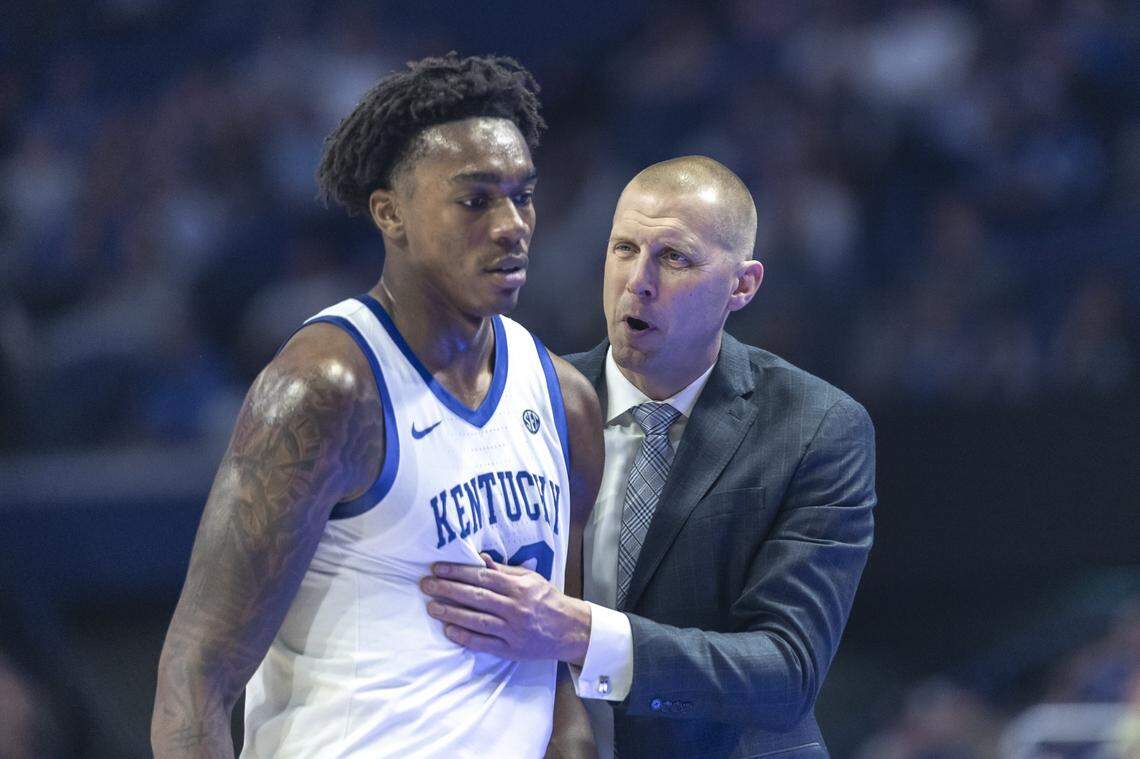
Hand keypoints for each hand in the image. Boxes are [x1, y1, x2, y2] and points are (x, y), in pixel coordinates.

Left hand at [420, 553, 591, 664]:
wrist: (570, 630)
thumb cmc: (548, 600)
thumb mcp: (532, 579)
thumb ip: (505, 570)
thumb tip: (481, 559)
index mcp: (519, 587)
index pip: (482, 577)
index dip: (458, 571)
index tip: (438, 568)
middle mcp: (515, 608)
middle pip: (475, 597)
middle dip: (447, 589)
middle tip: (426, 585)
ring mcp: (512, 630)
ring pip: (476, 620)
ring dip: (450, 612)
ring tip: (431, 607)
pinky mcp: (510, 649)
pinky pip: (483, 643)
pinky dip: (464, 636)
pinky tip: (448, 630)